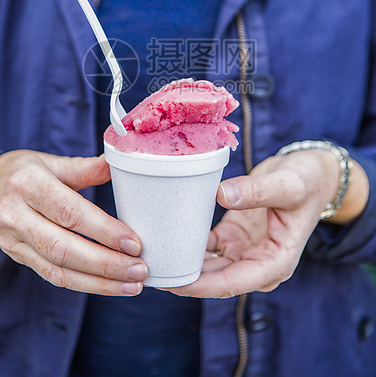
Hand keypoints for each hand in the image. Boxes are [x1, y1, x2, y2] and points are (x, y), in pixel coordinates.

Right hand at [0, 150, 147, 294]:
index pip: (69, 212)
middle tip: (140, 269)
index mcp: (28, 183)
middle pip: (63, 247)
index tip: (134, 243)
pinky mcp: (17, 258)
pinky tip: (111, 285)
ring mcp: (13, 240)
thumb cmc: (26, 172)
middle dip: (105, 264)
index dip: (103, 230)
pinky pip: (52, 276)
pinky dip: (85, 284)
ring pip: (58, 269)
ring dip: (99, 282)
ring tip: (133, 283)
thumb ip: (86, 168)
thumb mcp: (52, 162)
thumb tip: (121, 163)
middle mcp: (15, 214)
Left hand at [169, 149, 366, 298]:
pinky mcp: (233, 236)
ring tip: (151, 256)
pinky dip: (187, 243)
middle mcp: (257, 263)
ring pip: (208, 266)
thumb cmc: (306, 181)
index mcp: (276, 262)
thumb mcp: (288, 185)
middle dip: (185, 278)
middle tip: (150, 270)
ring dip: (183, 262)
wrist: (310, 173)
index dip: (201, 285)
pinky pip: (206, 246)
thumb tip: (223, 195)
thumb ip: (258, 191)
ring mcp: (244, 251)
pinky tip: (166, 236)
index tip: (173, 282)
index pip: (233, 282)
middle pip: (215, 279)